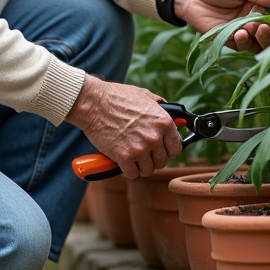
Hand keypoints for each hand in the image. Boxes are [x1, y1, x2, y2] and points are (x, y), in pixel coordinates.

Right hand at [64, 75, 183, 178]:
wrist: (93, 103)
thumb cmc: (117, 97)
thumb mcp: (144, 95)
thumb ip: (160, 106)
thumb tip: (172, 115)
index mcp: (163, 122)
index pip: (176, 148)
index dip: (168, 149)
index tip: (161, 149)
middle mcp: (154, 137)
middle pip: (162, 161)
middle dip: (153, 158)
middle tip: (144, 152)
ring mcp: (139, 148)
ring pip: (148, 170)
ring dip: (141, 166)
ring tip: (133, 157)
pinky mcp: (124, 157)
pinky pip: (132, 174)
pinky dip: (128, 170)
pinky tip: (123, 161)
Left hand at [173, 0, 269, 53]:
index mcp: (259, 6)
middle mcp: (253, 21)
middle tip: (269, 29)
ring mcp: (242, 32)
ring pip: (258, 44)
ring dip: (260, 40)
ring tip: (255, 29)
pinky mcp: (228, 40)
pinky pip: (241, 47)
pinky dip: (243, 42)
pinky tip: (240, 34)